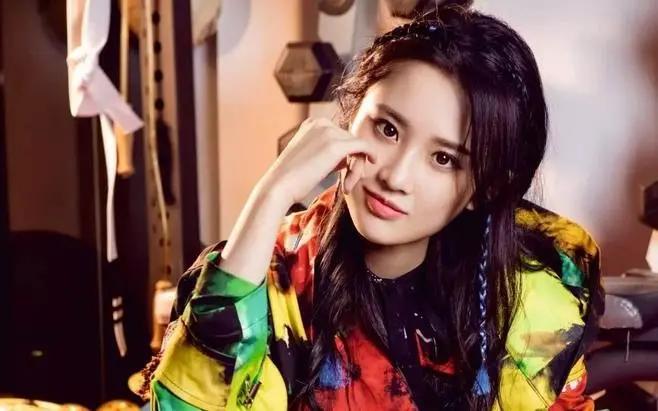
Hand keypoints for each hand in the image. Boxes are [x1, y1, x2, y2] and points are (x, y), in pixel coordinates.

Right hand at [262, 117, 376, 205]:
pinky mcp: (336, 145)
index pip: (340, 136)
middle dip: (353, 162)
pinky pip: (364, 146)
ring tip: (347, 186)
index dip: (346, 156)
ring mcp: (328, 132)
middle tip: (347, 184)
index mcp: (313, 124)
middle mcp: (321, 122)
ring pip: (357, 146)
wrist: (278, 187)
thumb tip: (345, 159)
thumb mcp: (310, 158)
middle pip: (350, 140)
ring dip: (356, 167)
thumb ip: (326, 153)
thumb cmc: (292, 180)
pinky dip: (371, 153)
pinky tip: (374, 161)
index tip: (342, 175)